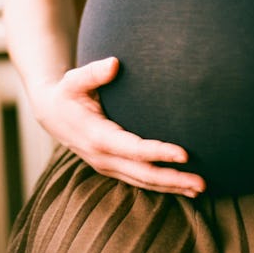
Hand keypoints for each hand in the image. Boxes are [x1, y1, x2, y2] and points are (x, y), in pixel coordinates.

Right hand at [32, 57, 205, 196]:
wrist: (51, 113)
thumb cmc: (67, 92)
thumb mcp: (74, 79)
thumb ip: (93, 72)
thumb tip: (114, 63)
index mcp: (97, 137)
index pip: (134, 149)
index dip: (159, 152)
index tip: (185, 153)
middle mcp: (103, 158)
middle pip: (143, 174)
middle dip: (173, 179)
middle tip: (202, 182)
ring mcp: (108, 166)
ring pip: (143, 182)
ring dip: (172, 186)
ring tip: (200, 189)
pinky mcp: (113, 168)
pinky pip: (140, 181)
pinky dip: (162, 186)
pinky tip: (184, 188)